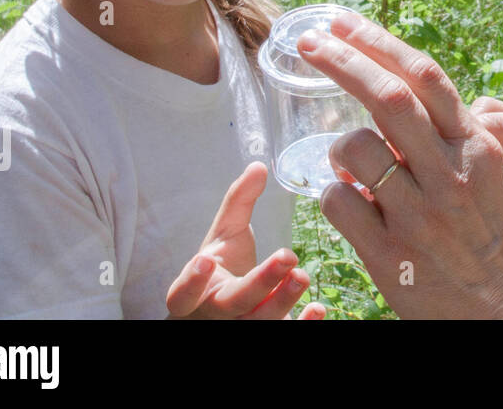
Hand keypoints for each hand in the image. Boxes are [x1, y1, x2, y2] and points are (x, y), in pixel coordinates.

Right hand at [167, 162, 326, 319]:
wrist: (225, 307)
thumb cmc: (222, 267)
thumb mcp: (225, 235)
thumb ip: (238, 202)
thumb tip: (258, 165)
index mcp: (197, 292)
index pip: (183, 293)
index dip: (191, 281)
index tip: (204, 260)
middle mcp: (216, 315)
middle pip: (234, 304)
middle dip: (260, 283)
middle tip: (287, 256)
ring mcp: (240, 328)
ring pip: (259, 324)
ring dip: (282, 303)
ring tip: (303, 275)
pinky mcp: (265, 334)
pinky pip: (283, 336)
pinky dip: (302, 326)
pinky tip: (318, 310)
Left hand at [299, 11, 502, 319]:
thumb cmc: (490, 236)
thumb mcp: (486, 174)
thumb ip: (447, 135)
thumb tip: (392, 87)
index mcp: (476, 147)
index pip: (425, 77)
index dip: (378, 42)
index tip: (341, 23)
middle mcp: (451, 173)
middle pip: (387, 97)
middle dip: (341, 61)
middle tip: (309, 44)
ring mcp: (420, 215)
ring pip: (353, 148)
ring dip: (338, 147)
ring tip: (349, 165)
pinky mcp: (391, 256)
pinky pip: (338, 203)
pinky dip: (333, 196)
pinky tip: (351, 206)